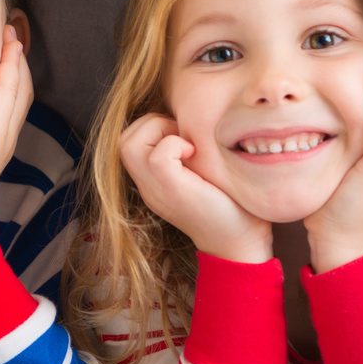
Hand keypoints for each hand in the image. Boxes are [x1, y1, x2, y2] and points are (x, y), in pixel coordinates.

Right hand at [119, 113, 271, 263]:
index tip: (184, 136)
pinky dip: (175, 144)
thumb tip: (194, 120)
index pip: (129, 140)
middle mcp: (148, 187)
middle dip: (152, 123)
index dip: (153, 125)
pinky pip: (157, 156)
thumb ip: (189, 152)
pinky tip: (195, 153)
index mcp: (152, 182)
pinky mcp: (172, 191)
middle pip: (123, 140)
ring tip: (186, 144)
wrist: (240, 243)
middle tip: (183, 137)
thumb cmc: (231, 205)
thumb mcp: (202, 173)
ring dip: (159, 131)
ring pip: (129, 144)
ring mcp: (156, 191)